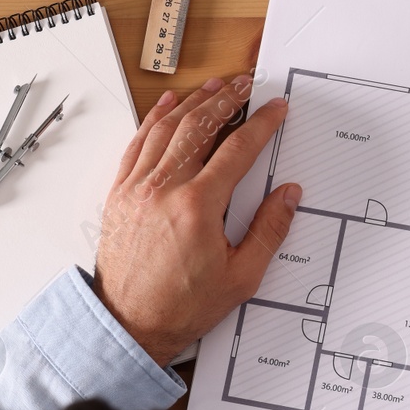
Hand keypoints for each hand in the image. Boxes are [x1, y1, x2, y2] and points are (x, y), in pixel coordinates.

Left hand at [93, 75, 299, 365]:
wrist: (129, 323)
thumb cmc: (182, 305)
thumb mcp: (242, 276)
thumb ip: (269, 230)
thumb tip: (288, 195)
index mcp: (198, 206)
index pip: (237, 149)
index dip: (261, 124)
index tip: (275, 109)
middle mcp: (164, 189)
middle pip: (200, 127)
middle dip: (226, 100)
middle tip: (245, 85)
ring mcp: (138, 189)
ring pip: (167, 129)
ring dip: (193, 102)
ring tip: (213, 87)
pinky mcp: (120, 194)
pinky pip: (137, 144)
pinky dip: (153, 119)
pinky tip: (167, 106)